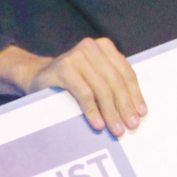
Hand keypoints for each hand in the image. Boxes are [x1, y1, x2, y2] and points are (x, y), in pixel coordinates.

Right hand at [0, 38, 146, 136]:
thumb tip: (134, 111)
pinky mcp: (63, 69)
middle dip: (125, 106)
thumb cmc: (71, 80)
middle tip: (130, 125)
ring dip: (111, 112)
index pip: (126, 73)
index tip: (141, 113)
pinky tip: (98, 124)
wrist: (35, 76)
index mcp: (105, 47)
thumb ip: (112, 84)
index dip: (135, 94)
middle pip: (116, 82)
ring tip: (116, 129)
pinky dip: (93, 111)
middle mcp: (91, 48)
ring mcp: (76, 56)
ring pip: (102, 89)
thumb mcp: (95, 76)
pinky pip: (84, 94)